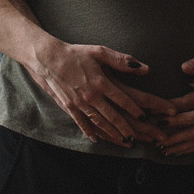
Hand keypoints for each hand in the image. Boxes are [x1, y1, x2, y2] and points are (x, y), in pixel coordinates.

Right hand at [29, 42, 173, 146]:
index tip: (146, 118)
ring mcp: (79, 103)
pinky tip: (97, 140)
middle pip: (113, 116)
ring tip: (125, 141)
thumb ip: (122, 61)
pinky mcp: (68, 107)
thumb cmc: (76, 53)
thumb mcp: (100, 52)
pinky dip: (90, 132)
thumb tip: (145, 68)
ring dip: (113, 133)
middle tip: (140, 138)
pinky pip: (82, 123)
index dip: (136, 110)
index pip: (123, 100)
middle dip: (127, 129)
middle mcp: (91, 96)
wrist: (47, 59)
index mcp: (101, 82)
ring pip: (100, 123)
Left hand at [157, 71, 193, 157]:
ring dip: (178, 147)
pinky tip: (176, 152)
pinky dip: (188, 150)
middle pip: (190, 134)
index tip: (160, 120)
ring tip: (161, 150)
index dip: (175, 120)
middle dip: (172, 138)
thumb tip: (190, 81)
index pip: (191, 117)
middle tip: (155, 140)